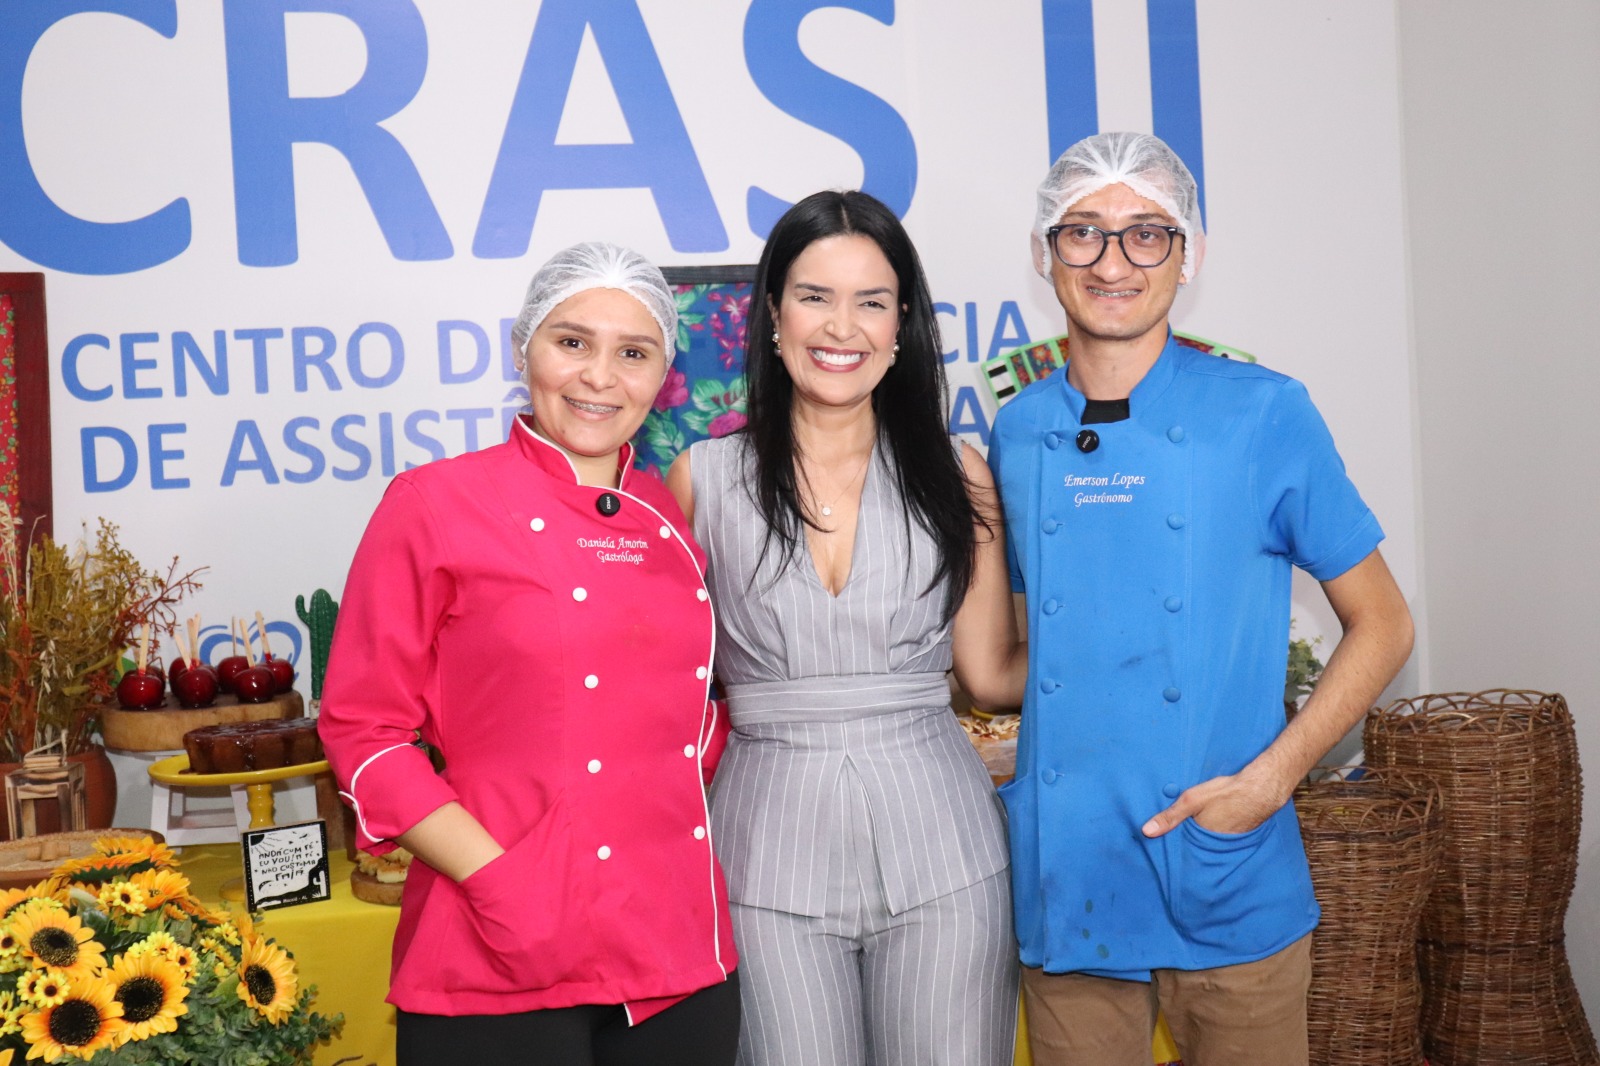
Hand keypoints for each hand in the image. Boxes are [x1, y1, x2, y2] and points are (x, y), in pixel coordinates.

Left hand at [1141, 772, 1285, 837]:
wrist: (1261, 788)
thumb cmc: (1226, 793)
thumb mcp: (1191, 800)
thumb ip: (1169, 817)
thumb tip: (1146, 831)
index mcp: (1202, 841)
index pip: (1182, 850)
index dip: (1172, 847)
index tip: (1161, 849)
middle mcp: (1216, 847)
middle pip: (1195, 847)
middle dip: (1186, 844)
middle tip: (1174, 840)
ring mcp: (1229, 842)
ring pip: (1208, 843)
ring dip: (1202, 839)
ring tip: (1195, 830)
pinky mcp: (1238, 836)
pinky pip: (1221, 838)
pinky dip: (1215, 833)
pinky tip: (1215, 823)